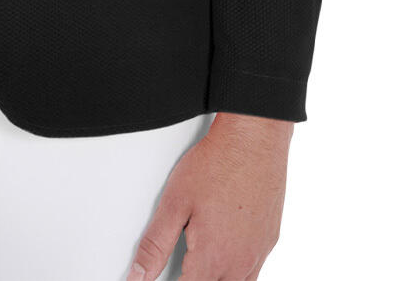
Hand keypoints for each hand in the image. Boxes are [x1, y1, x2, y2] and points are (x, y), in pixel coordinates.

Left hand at [124, 111, 292, 280]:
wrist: (254, 140)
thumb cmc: (217, 164)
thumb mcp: (174, 203)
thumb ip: (155, 245)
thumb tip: (138, 275)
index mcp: (212, 258)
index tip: (162, 279)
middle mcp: (239, 263)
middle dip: (194, 279)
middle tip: (183, 265)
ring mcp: (258, 253)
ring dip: (216, 278)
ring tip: (199, 262)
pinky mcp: (269, 240)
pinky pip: (254, 272)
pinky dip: (237, 272)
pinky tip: (225, 253)